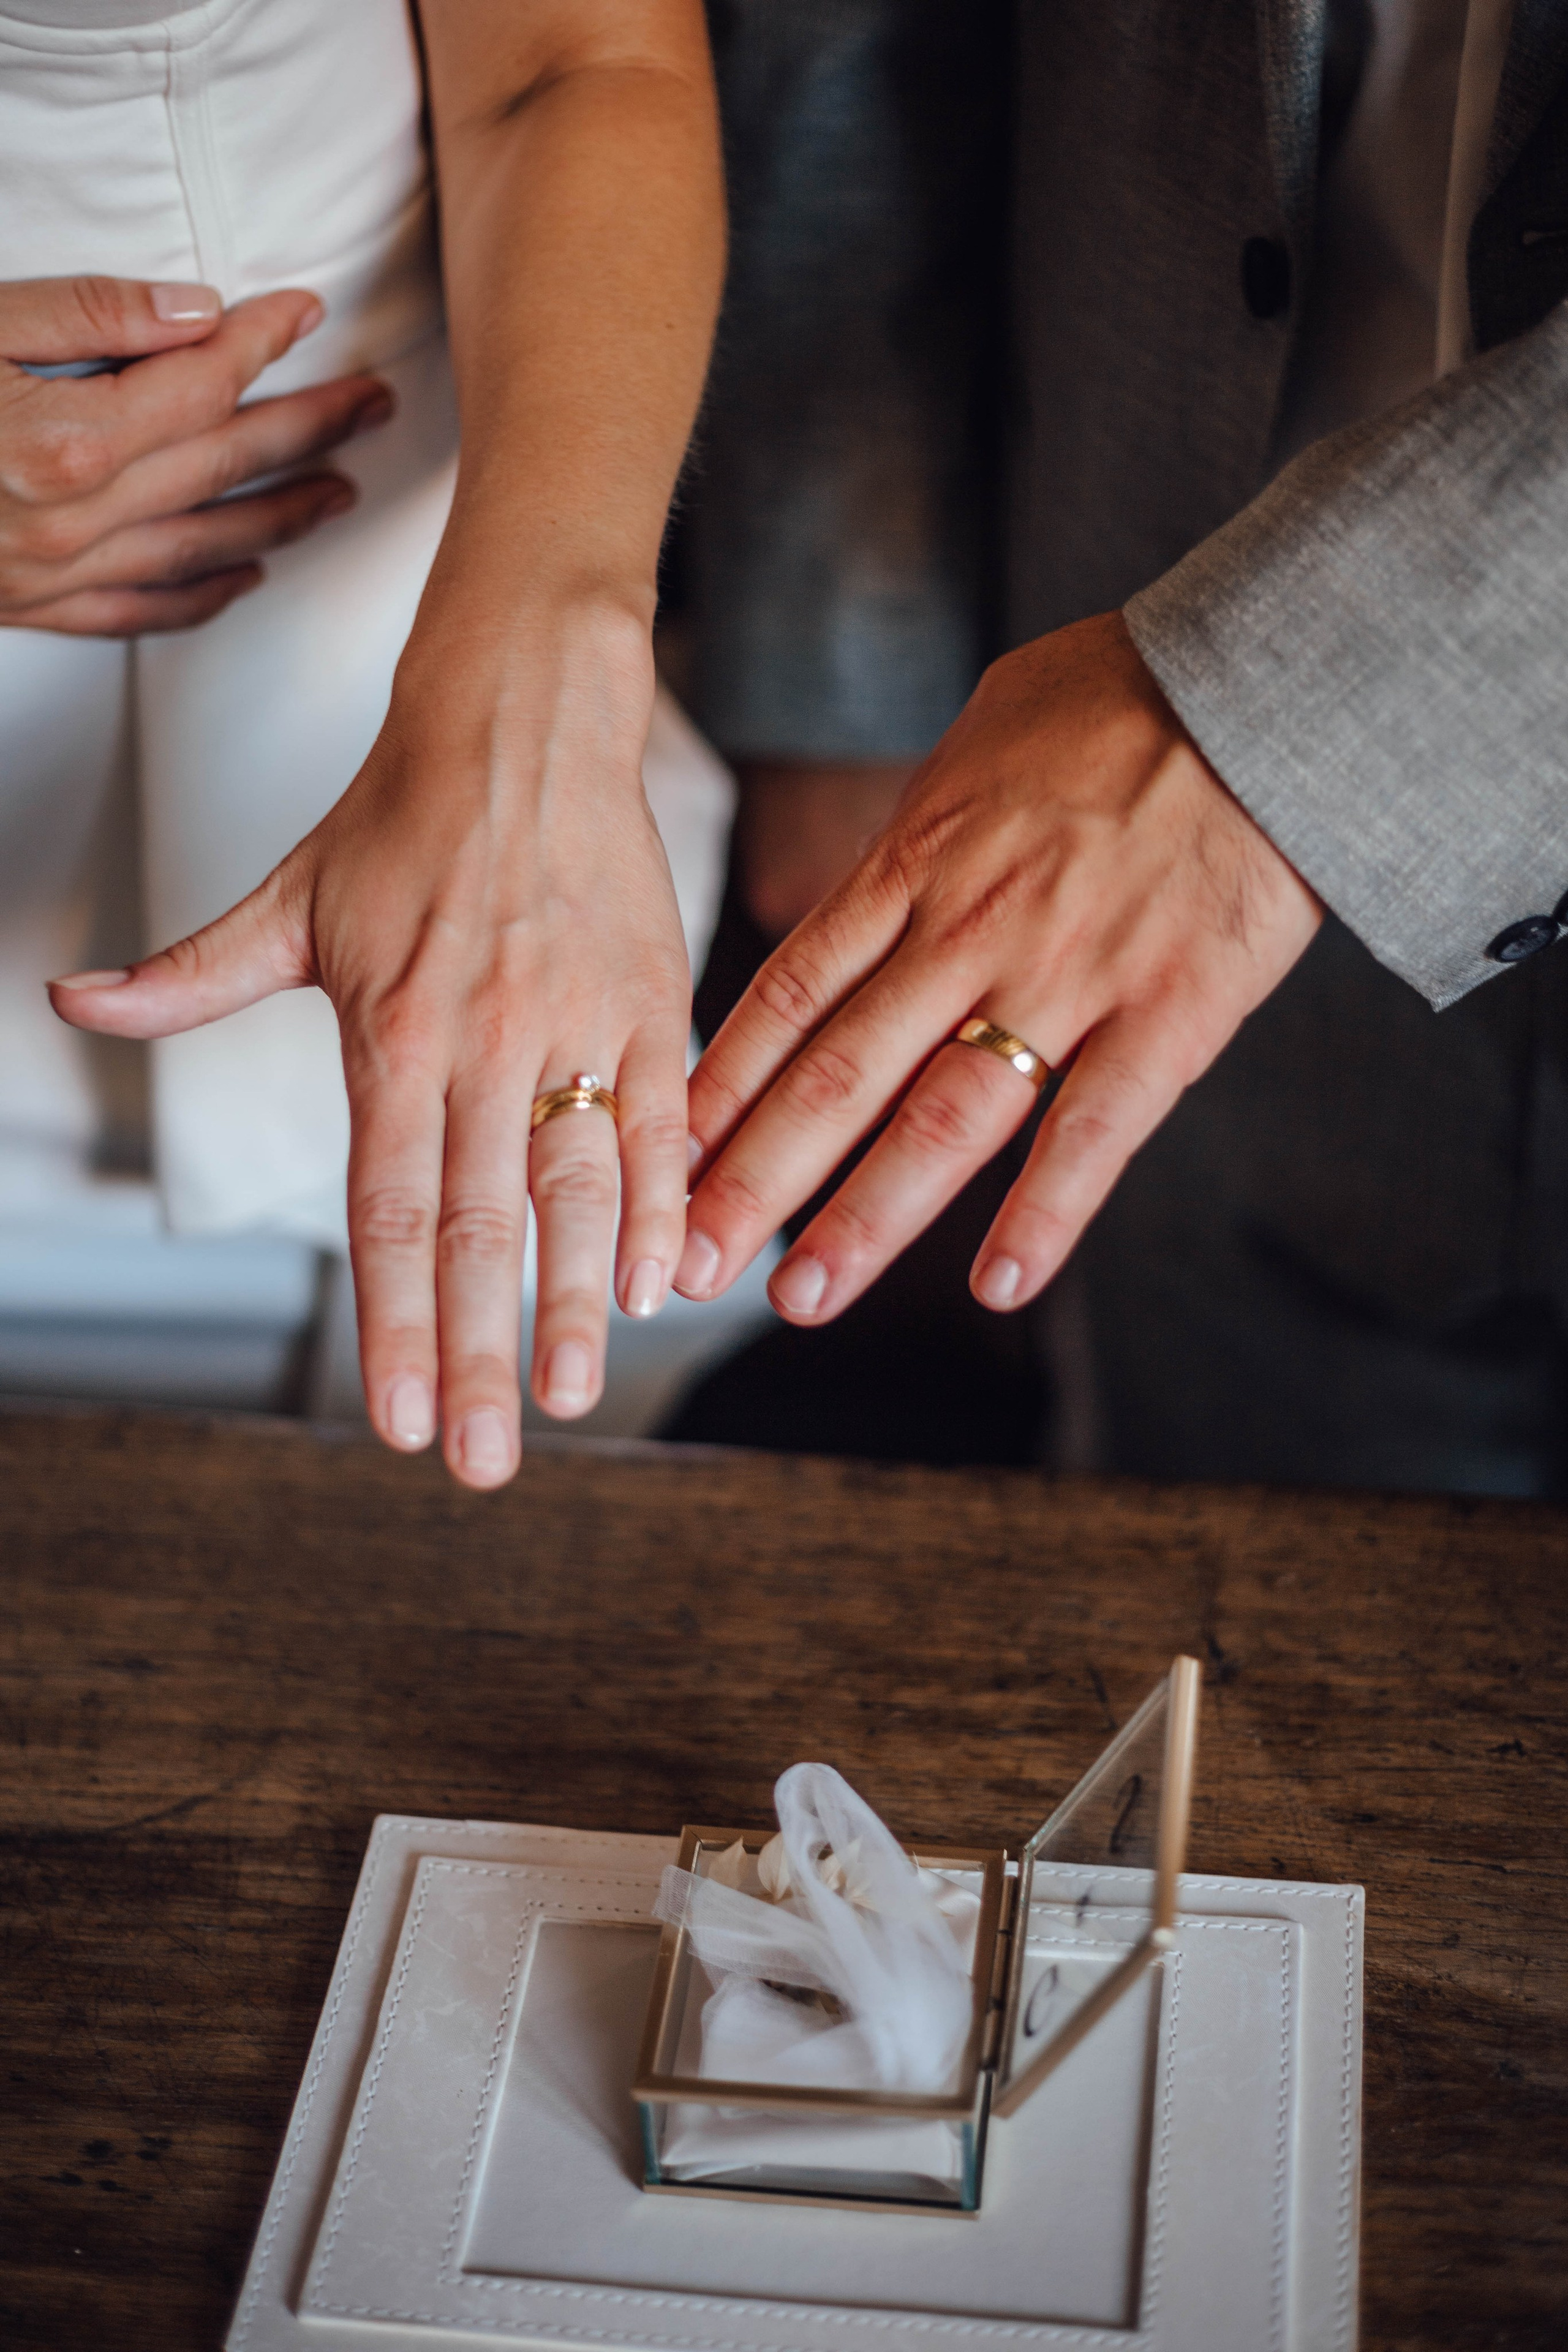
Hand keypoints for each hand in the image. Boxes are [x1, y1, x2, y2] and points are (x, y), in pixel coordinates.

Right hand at [0, 274, 391, 634]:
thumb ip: (85, 314)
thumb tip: (195, 309)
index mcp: (67, 440)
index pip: (201, 385)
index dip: (262, 341)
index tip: (308, 313)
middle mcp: (75, 518)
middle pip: (225, 464)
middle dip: (310, 430)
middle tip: (374, 406)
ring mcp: (56, 571)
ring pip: (201, 546)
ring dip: (282, 518)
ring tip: (341, 494)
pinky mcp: (32, 606)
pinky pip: (141, 611)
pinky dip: (204, 594)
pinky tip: (249, 576)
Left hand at [49, 601, 692, 1489]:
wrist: (523, 717)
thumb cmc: (402, 816)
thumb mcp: (287, 901)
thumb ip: (191, 976)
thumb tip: (76, 1000)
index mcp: (393, 1033)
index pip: (388, 1211)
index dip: (394, 1322)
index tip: (396, 1418)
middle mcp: (483, 1043)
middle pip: (477, 1227)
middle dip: (480, 1354)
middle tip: (481, 1461)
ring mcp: (572, 1026)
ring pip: (576, 1191)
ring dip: (574, 1304)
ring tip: (574, 1397)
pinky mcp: (650, 1004)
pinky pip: (658, 1124)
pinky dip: (663, 1207)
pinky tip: (658, 1286)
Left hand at [678, 612, 1322, 1324]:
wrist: (1261, 684)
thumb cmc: (1121, 696)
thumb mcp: (979, 735)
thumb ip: (920, 830)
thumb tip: (879, 872)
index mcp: (916, 865)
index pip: (789, 998)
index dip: (720, 1090)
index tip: (664, 1159)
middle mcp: (970, 933)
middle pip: (837, 1077)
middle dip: (754, 1180)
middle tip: (691, 1261)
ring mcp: (1067, 979)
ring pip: (942, 1119)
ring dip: (863, 1218)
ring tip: (799, 1298)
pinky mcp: (1168, 1013)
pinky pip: (1095, 1131)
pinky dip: (1045, 1214)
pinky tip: (999, 1285)